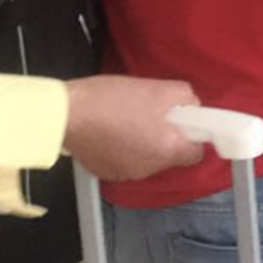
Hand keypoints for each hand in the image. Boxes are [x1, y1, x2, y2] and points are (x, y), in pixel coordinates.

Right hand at [63, 76, 203, 180]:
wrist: (66, 113)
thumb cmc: (111, 100)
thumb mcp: (158, 88)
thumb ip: (185, 98)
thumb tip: (191, 107)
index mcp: (167, 149)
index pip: (196, 154)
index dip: (192, 137)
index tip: (182, 123)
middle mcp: (150, 168)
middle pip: (170, 156)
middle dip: (165, 137)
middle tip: (151, 114)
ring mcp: (127, 174)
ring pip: (147, 159)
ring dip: (143, 143)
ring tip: (127, 119)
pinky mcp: (106, 172)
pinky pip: (124, 161)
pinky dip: (122, 150)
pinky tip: (111, 131)